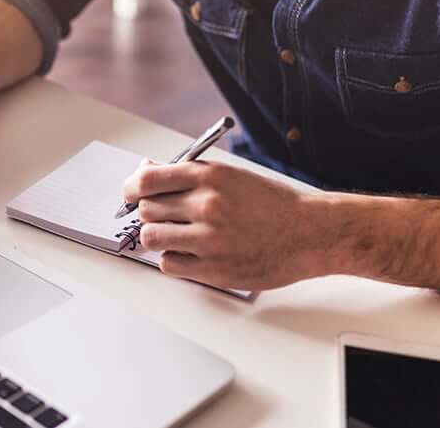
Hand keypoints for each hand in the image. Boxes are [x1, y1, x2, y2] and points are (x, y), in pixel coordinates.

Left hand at [123, 160, 328, 290]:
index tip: (131, 193)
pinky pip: (169, 265)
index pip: (147, 180)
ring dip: (157, 236)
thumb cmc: (272, 202)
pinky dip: (172, 259)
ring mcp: (209, 239)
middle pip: (146, 209)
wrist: (309, 232)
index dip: (131, 187)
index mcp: (209, 177)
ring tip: (174, 235)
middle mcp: (206, 205)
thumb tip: (147, 170)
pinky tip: (188, 253)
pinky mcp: (214, 269)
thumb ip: (189, 174)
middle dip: (150, 212)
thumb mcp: (230, 175)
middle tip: (163, 215)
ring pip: (152, 237)